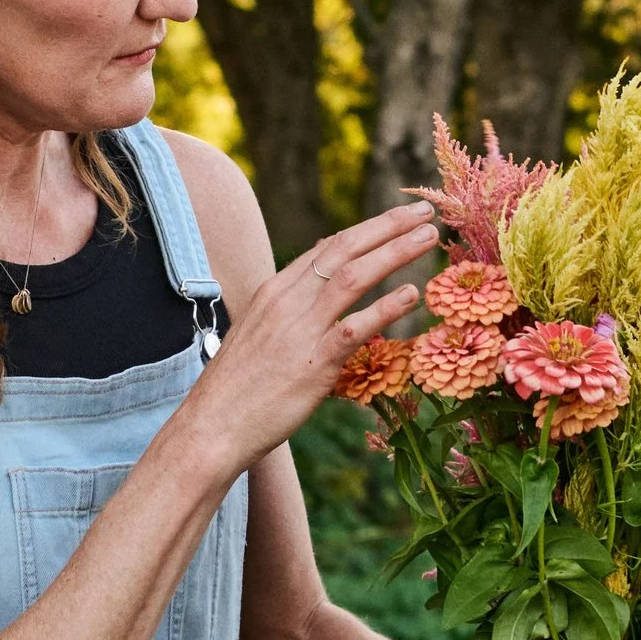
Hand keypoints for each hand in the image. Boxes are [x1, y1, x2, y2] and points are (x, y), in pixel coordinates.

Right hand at [187, 198, 436, 467]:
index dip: (366, 229)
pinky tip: (412, 294)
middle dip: (387, 226)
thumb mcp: (257, 336)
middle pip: (344, 249)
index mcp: (273, 291)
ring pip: (354, 277)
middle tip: (424, 212)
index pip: (327, 248)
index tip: (397, 218)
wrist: (211, 427)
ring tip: (429, 238)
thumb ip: (289, 312)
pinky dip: (386, 307)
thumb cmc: (235, 390)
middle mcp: (286, 301)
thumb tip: (318, 293)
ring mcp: (300, 330)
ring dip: (395, 252)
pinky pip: (355, 327)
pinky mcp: (313, 364)